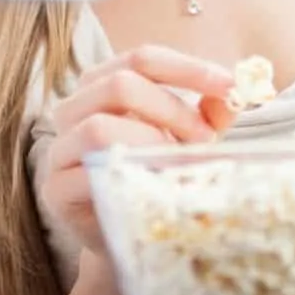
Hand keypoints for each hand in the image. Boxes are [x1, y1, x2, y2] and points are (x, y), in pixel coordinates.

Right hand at [40, 46, 236, 252]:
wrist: (130, 235)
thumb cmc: (158, 178)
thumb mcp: (189, 140)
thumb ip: (209, 114)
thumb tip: (238, 91)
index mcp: (103, 86)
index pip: (140, 59)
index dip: (186, 68)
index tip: (229, 86)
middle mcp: (74, 110)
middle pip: (118, 84)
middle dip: (172, 108)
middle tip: (205, 138)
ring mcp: (60, 149)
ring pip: (98, 126)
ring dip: (150, 142)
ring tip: (181, 164)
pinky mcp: (56, 190)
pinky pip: (86, 173)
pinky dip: (128, 176)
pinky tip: (155, 186)